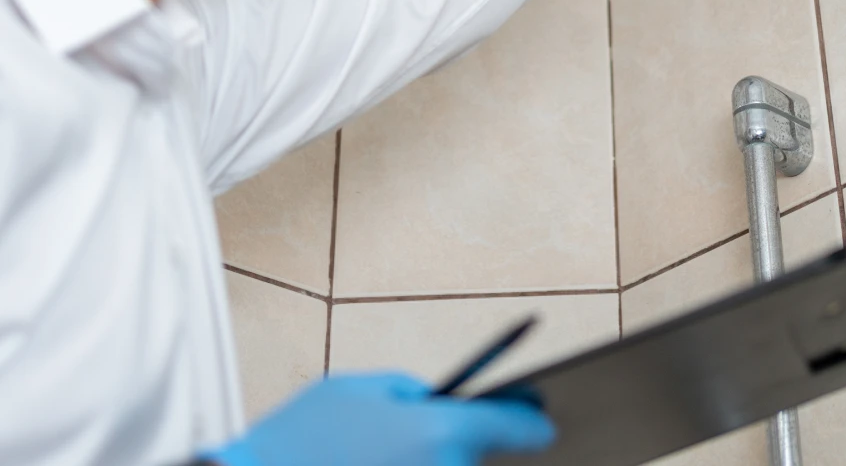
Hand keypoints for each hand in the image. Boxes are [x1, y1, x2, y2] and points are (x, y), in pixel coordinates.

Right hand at [206, 372, 555, 465]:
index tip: (544, 422)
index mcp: (436, 432)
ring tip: (384, 449)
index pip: (511, 427)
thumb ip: (408, 390)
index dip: (530, 421)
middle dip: (461, 446)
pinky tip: (383, 458)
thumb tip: (436, 403)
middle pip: (476, 460)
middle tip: (418, 437)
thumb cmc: (301, 440)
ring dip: (435, 464)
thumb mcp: (356, 388)